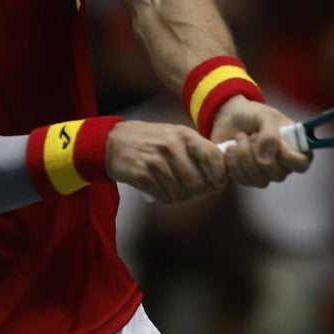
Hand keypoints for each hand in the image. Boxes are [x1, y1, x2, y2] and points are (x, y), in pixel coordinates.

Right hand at [105, 120, 227, 202]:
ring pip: (182, 194)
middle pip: (198, 184)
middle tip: (193, 191)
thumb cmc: (150, 140)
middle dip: (199, 193)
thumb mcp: (174, 135)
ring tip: (173, 188)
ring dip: (179, 197)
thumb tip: (220, 174)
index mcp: (184, 135)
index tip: (218, 183)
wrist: (113, 142)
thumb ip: (196, 150)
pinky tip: (159, 189)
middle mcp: (172, 147)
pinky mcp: (143, 175)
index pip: (214, 157)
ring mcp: (156, 162)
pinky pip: (164, 198)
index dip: (220, 175)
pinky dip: (164, 198)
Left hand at [210, 97, 311, 187]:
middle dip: (259, 153)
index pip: (301, 163)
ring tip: (239, 137)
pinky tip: (231, 149)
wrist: (229, 117)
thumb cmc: (252, 114)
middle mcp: (283, 164)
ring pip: (260, 179)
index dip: (288, 157)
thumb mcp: (265, 117)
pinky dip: (234, 165)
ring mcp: (266, 173)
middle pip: (278, 174)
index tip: (276, 143)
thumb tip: (266, 160)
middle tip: (251, 135)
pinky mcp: (249, 177)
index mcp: (295, 147)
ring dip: (244, 157)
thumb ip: (270, 136)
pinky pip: (244, 180)